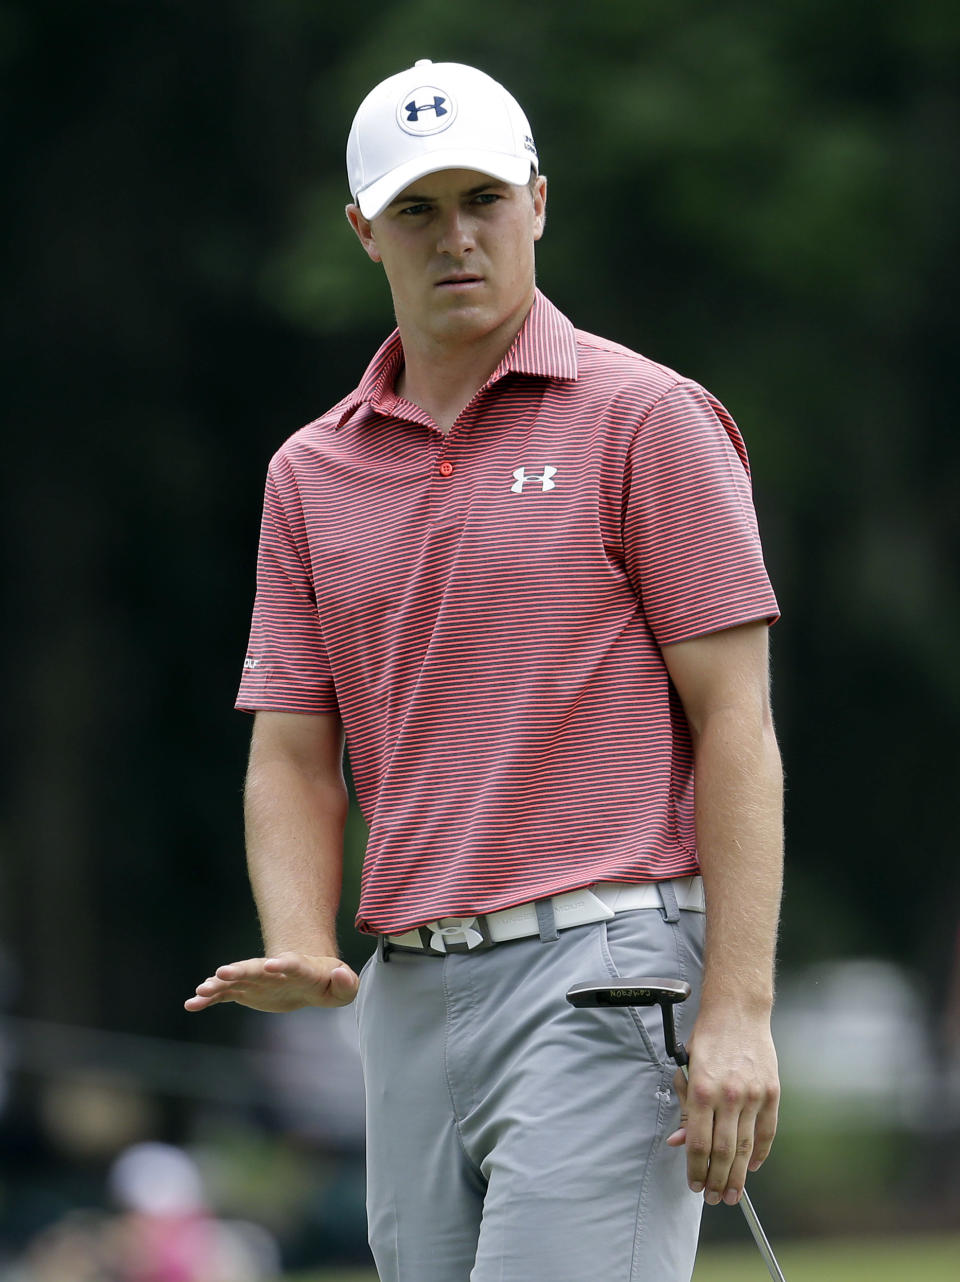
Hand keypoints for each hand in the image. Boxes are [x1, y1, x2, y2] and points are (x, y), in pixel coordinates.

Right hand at [184, 951, 359, 1013]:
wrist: (306, 978)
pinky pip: (225, 995)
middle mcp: (274, 971)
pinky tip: (191, 1003)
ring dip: (219, 984)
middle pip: (256, 968)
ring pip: (236, 980)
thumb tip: (339, 974)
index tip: (273, 964)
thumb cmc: (327, 983)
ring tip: (201, 989)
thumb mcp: (343, 987)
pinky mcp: (246, 992)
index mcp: (301, 968)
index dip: (284, 964)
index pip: (293, 964)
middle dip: (240, 970)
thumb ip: (345, 983)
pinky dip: (210, 999)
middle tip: (222, 972)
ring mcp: (258, 980)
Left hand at [665, 1008, 779, 1206]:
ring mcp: (752, 1095)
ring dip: (737, 1176)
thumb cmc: (708, 1037)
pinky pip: (767, 1132)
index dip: (695, 1169)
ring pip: (745, 1148)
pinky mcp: (771, 1092)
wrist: (738, 1011)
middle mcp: (728, 1095)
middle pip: (722, 1152)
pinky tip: (751, 1167)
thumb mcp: (687, 1068)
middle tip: (712, 1198)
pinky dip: (760, 1154)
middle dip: (716, 1180)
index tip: (694, 1184)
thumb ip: (685, 1106)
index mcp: (702, 1089)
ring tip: (731, 1194)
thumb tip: (680, 1141)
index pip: (698, 1143)